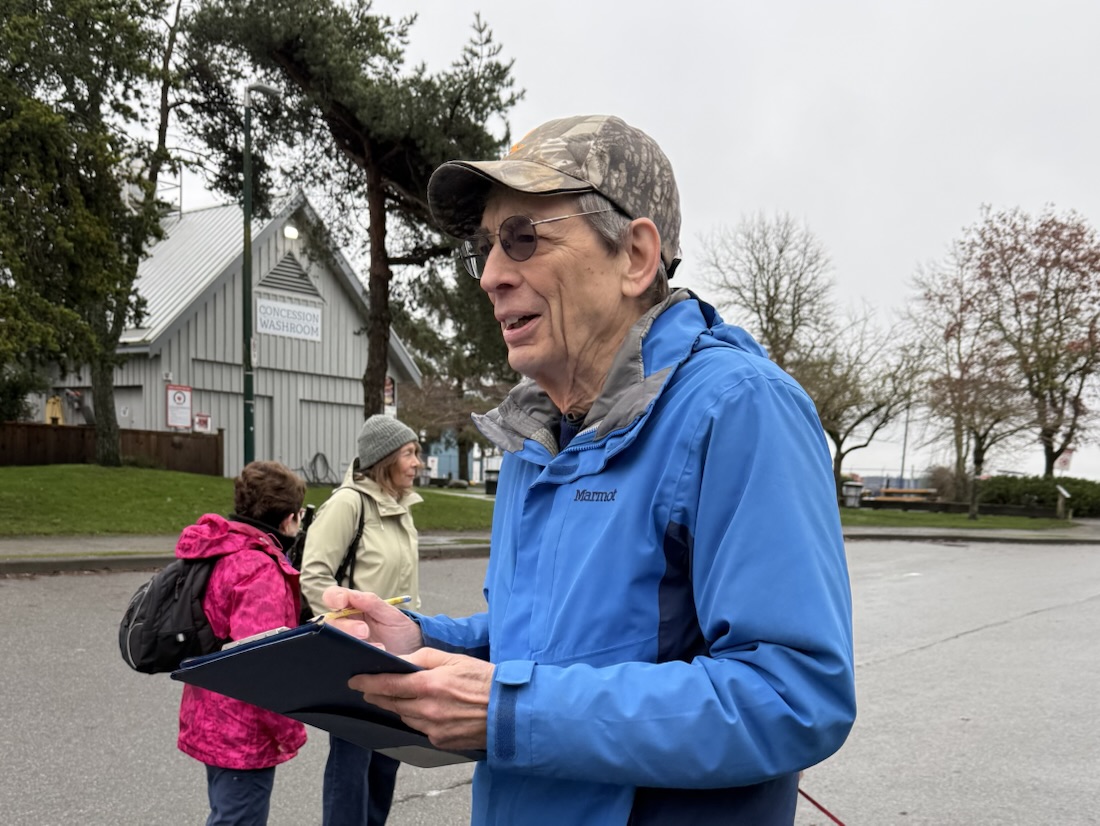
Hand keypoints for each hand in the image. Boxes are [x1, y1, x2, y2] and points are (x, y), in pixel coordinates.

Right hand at [320, 586, 422, 654]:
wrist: (411, 653)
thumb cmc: (399, 629)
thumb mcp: (391, 614)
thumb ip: (372, 603)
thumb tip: (353, 596)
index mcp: (352, 607)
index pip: (333, 597)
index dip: (332, 598)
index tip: (340, 603)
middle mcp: (345, 624)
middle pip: (331, 622)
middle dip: (346, 626)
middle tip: (364, 631)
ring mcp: (345, 642)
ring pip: (333, 641)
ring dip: (350, 643)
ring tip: (377, 647)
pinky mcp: (349, 659)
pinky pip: (341, 659)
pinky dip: (353, 658)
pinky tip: (368, 659)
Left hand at [348, 648, 493, 750]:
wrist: (510, 710)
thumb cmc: (485, 681)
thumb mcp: (454, 659)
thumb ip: (423, 658)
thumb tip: (400, 661)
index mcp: (430, 685)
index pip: (388, 684)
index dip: (368, 683)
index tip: (355, 680)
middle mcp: (428, 709)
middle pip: (392, 704)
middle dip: (378, 696)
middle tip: (368, 690)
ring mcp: (433, 728)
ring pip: (404, 717)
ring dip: (397, 708)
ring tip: (396, 698)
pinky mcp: (441, 742)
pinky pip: (420, 729)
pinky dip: (417, 719)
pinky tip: (425, 711)